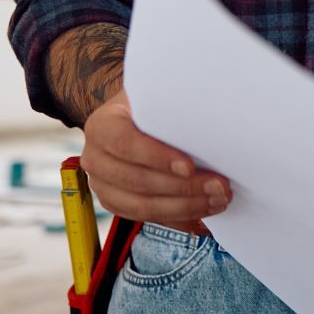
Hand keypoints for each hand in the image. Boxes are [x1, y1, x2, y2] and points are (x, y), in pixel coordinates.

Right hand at [80, 88, 229, 232]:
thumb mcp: (157, 94)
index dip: (156, 157)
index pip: (124, 143)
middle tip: (219, 186)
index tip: (189, 166)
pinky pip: (148, 218)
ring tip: (218, 201)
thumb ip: (173, 105)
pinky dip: (178, 218)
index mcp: (101, 125)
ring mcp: (102, 184)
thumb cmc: (152, 104)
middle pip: (136, 180)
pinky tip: (205, 214)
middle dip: (182, 188)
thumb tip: (210, 117)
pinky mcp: (117, 203)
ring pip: (142, 206)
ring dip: (184, 207)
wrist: (133, 117)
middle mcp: (95, 157)